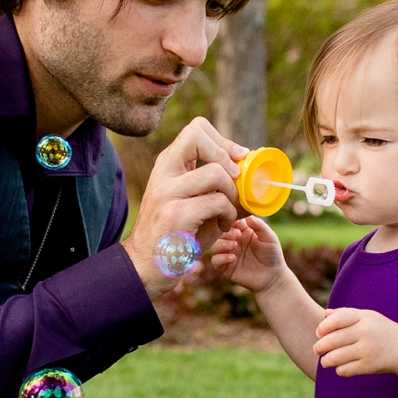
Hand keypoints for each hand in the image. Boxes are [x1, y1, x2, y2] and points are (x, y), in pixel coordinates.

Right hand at [123, 117, 247, 295]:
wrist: (146, 267)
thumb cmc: (176, 235)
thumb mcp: (193, 204)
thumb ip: (216, 187)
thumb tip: (251, 175)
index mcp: (167, 166)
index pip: (195, 129)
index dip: (222, 141)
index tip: (237, 159)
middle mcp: (163, 173)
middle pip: (197, 135)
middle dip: (226, 154)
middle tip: (234, 179)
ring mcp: (167, 193)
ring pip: (216, 173)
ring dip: (232, 193)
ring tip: (228, 211)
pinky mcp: (176, 214)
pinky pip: (217, 202)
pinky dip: (229, 214)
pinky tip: (224, 226)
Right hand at [205, 214, 286, 293]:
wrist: (273, 277)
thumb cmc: (272, 255)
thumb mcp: (269, 237)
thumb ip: (260, 226)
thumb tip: (248, 216)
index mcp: (243, 232)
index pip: (231, 223)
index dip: (232, 222)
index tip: (239, 226)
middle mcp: (233, 242)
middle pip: (220, 234)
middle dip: (227, 233)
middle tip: (237, 235)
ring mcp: (228, 255)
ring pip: (215, 246)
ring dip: (222, 244)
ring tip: (234, 246)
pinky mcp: (226, 268)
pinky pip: (215, 261)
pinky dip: (221, 258)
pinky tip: (233, 258)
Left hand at [314, 306, 397, 377]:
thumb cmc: (381, 331)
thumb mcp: (368, 317)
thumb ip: (346, 313)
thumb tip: (325, 315)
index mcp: (364, 318)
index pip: (336, 320)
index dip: (323, 327)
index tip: (319, 333)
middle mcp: (366, 332)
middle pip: (332, 340)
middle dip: (320, 346)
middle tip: (317, 349)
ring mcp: (367, 350)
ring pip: (335, 357)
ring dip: (326, 361)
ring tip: (325, 361)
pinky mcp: (369, 366)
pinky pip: (344, 370)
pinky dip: (339, 370)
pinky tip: (341, 367)